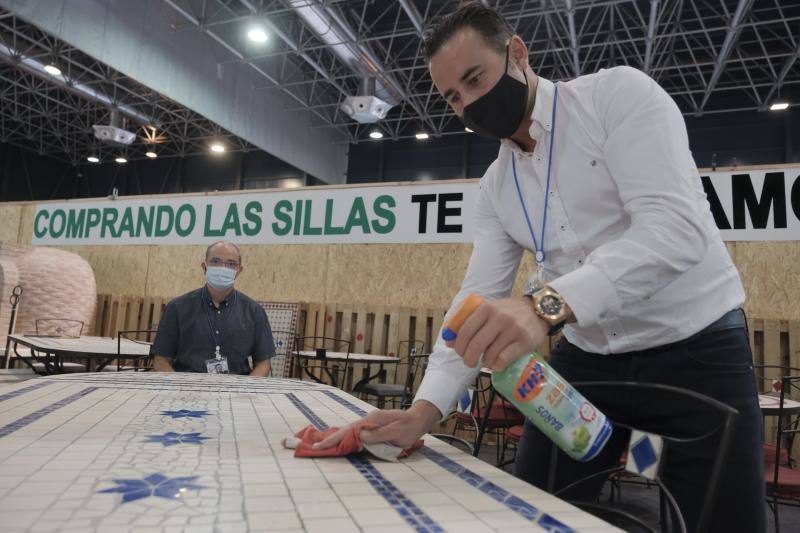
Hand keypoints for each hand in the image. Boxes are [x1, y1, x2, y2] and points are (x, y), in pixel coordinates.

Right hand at [312, 401, 439, 449]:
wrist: (418, 418)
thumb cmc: (409, 427)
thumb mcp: (396, 432)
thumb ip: (378, 434)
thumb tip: (360, 435)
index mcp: (372, 420)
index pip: (349, 431)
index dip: (335, 439)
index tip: (321, 446)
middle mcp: (368, 420)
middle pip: (345, 430)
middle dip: (330, 439)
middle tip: (314, 447)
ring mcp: (369, 423)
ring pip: (349, 431)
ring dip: (336, 439)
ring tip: (322, 445)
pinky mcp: (372, 427)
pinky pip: (355, 433)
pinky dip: (345, 438)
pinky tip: (339, 442)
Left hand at [446, 297, 547, 371]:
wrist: (538, 311)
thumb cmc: (508, 312)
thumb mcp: (489, 311)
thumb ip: (469, 323)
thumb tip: (449, 342)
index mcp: (487, 309)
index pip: (465, 330)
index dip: (459, 346)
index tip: (459, 352)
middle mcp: (500, 318)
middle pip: (476, 345)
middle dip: (468, 358)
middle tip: (469, 363)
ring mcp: (513, 330)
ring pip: (490, 354)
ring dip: (485, 362)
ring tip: (487, 360)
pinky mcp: (525, 342)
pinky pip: (504, 360)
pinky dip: (497, 366)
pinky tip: (497, 364)